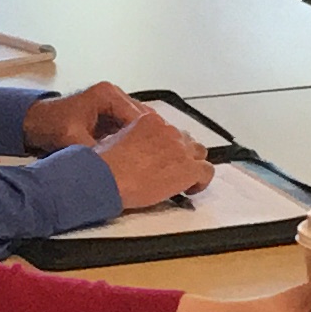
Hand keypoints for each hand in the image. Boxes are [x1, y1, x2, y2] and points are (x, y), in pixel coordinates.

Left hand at [22, 78, 141, 149]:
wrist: (35, 122)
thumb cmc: (49, 122)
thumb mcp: (71, 138)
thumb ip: (93, 150)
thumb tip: (110, 166)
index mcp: (107, 94)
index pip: (139, 116)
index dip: (147, 137)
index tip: (152, 154)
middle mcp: (114, 96)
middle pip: (144, 119)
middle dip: (148, 139)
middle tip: (153, 159)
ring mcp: (114, 106)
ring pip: (139, 125)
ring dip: (141, 140)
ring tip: (146, 159)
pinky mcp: (111, 117)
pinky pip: (129, 129)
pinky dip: (132, 141)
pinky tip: (134, 156)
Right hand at [95, 105, 216, 207]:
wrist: (107, 178)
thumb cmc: (103, 164)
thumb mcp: (113, 140)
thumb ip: (129, 139)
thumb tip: (132, 151)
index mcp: (149, 121)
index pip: (168, 129)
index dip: (167, 145)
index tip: (161, 157)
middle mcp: (168, 131)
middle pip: (185, 140)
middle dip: (180, 153)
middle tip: (171, 168)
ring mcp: (180, 149)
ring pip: (199, 153)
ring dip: (192, 164)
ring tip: (183, 179)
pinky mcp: (188, 168)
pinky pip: (207, 172)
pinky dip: (201, 182)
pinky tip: (189, 190)